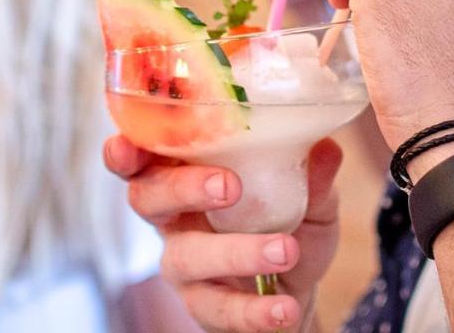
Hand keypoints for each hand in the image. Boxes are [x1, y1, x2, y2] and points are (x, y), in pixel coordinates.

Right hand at [104, 135, 343, 331]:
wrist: (302, 288)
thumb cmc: (290, 222)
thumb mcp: (309, 195)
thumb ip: (314, 176)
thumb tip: (327, 148)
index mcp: (188, 174)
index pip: (145, 155)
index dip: (127, 149)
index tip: (126, 144)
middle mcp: (174, 218)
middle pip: (147, 198)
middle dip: (182, 188)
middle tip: (229, 186)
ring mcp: (184, 266)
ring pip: (184, 257)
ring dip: (234, 252)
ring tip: (283, 250)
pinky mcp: (204, 308)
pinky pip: (218, 310)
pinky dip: (252, 310)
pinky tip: (283, 308)